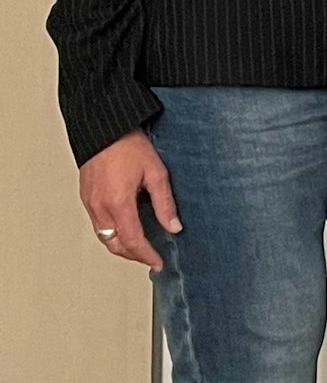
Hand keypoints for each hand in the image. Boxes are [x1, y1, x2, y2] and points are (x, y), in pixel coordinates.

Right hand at [79, 130, 178, 270]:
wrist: (105, 129)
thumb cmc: (129, 146)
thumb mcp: (156, 173)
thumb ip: (165, 203)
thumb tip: (174, 227)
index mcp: (118, 203)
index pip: (133, 241)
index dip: (147, 255)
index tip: (158, 263)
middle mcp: (100, 207)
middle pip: (115, 245)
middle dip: (134, 255)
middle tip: (152, 258)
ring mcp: (90, 204)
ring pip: (104, 237)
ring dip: (122, 247)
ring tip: (141, 248)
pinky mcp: (87, 198)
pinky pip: (98, 225)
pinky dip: (111, 234)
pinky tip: (125, 230)